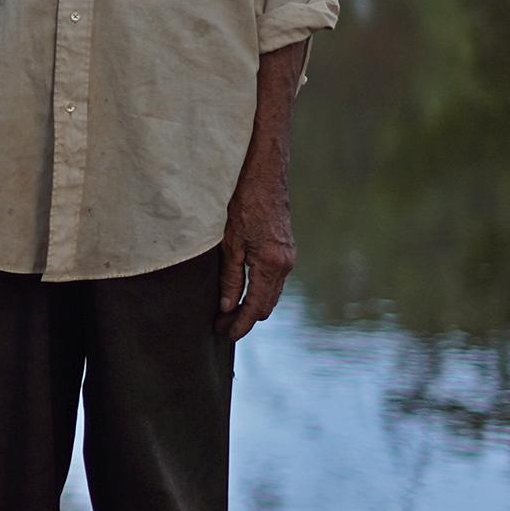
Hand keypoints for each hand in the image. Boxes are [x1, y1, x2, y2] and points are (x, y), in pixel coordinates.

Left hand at [217, 163, 294, 340]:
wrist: (264, 175)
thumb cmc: (244, 203)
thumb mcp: (230, 242)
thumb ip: (231, 277)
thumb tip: (228, 307)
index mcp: (271, 265)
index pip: (256, 307)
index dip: (240, 324)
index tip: (225, 335)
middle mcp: (285, 264)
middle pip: (267, 305)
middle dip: (245, 319)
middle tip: (221, 326)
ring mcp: (289, 257)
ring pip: (272, 294)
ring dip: (252, 306)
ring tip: (228, 314)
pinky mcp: (286, 250)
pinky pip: (274, 281)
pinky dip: (260, 292)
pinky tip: (243, 293)